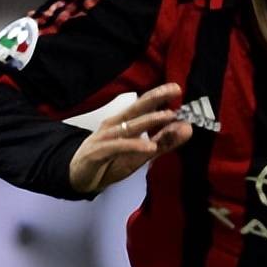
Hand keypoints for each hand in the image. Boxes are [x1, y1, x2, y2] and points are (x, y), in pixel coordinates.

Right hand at [69, 82, 192, 193]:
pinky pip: (118, 147)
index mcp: (124, 122)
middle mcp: (114, 125)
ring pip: (129, 126)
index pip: (143, 105)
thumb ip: (164, 142)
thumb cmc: (110, 161)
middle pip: (136, 108)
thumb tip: (187, 128)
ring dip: (149, 120)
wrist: (79, 178)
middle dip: (156, 98)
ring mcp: (105, 137)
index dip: (159, 95)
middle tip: (176, 90)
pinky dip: (134, 145)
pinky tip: (149, 146)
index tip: (177, 87)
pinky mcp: (98, 152)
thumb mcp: (141, 154)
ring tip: (168, 116)